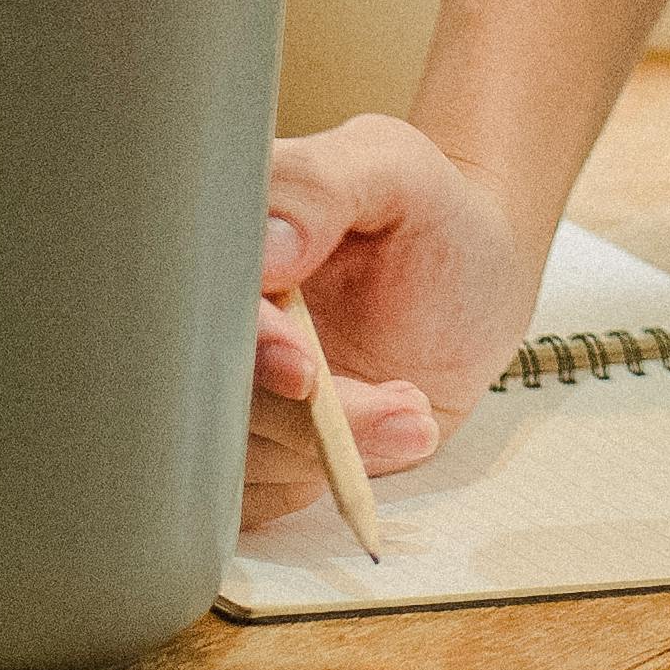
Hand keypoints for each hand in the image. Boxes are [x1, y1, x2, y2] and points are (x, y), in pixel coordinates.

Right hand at [242, 111, 550, 528]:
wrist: (473, 272)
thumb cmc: (431, 209)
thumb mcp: (394, 167)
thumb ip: (325, 186)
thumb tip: (266, 250)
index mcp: (221, 246)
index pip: (196, 312)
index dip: (244, 349)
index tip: (305, 368)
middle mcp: (213, 324)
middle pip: (207, 400)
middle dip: (298, 421)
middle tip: (402, 403)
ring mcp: (236, 390)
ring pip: (232, 460)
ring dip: (327, 455)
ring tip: (416, 408)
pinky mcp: (266, 449)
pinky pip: (254, 502)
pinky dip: (323, 486)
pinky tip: (398, 437)